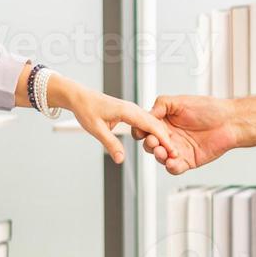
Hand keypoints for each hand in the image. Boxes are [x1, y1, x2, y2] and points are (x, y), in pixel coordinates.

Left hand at [45, 75, 177, 164]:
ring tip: (170, 150)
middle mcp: (133, 109)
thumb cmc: (86, 109)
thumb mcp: (96, 129)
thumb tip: (120, 159)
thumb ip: (110, 144)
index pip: (152, 126)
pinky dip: (154, 131)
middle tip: (176, 154)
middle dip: (167, 139)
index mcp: (128, 111)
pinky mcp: (129, 112)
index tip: (173, 151)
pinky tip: (157, 140)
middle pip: (156, 124)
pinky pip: (146, 121)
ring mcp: (132, 110)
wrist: (79, 97)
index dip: (164, 139)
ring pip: (152, 122)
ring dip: (162, 135)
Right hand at [132, 95, 239, 174]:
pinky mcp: (187, 161)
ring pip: (160, 157)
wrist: (229, 121)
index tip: (142, 131)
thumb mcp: (180, 101)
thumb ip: (161, 105)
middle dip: (150, 144)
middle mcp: (169, 136)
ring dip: (158, 156)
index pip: (145, 128)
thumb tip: (146, 114)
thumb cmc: (209, 109)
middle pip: (150, 144)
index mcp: (164, 122)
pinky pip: (175, 168)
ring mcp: (177, 150)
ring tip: (162, 152)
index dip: (141, 131)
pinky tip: (172, 162)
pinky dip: (171, 166)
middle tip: (154, 141)